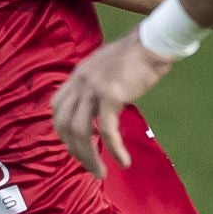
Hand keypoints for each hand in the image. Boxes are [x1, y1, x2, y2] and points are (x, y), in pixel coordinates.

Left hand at [50, 32, 172, 178]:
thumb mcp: (107, 67)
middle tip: (88, 165)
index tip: (77, 144)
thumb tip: (99, 107)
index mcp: (78, 75)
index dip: (63, 130)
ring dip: (89, 157)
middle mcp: (80, 81)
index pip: (57, 107)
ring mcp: (93, 88)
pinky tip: (123, 162)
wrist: (155, 41)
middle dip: (73, 150)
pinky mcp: (111, 95)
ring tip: (100, 173)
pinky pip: (106, 130)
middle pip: (63, 124)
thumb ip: (97, 85)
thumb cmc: (138, 55)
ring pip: (81, 132)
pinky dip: (114, 150)